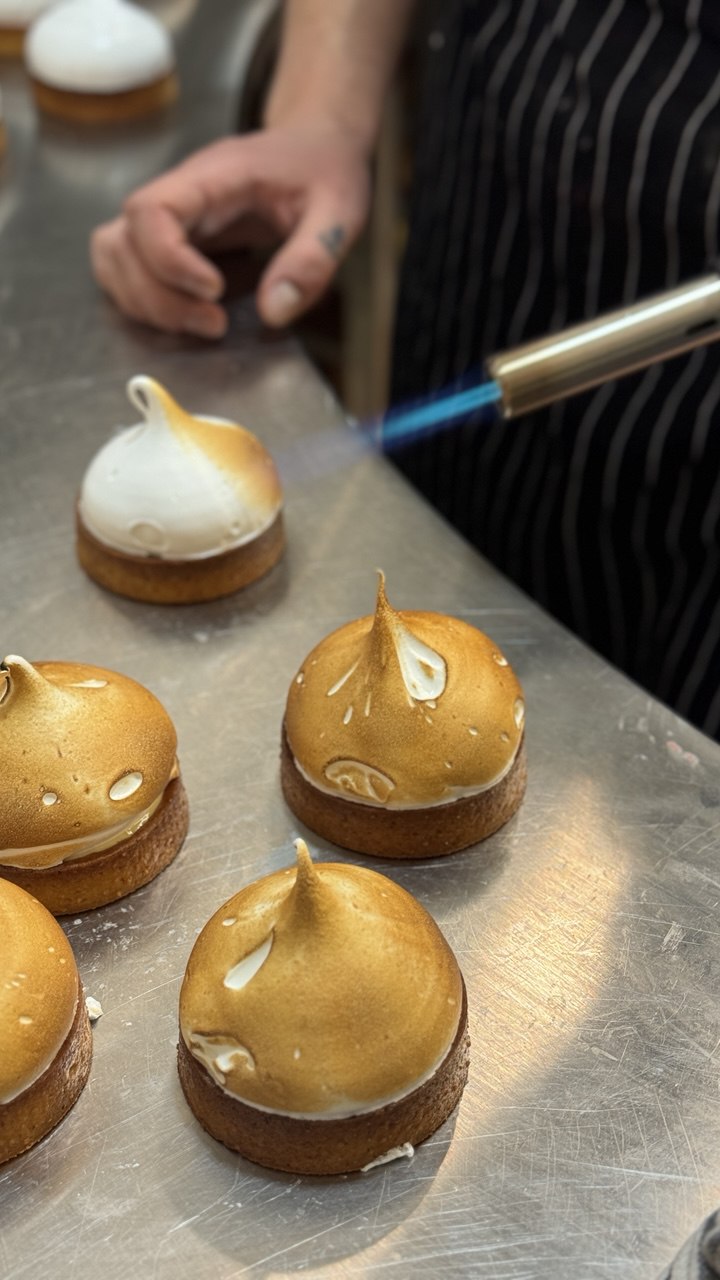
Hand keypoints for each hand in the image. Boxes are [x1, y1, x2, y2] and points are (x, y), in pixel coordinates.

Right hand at [90, 125, 371, 337]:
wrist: (316, 145)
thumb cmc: (324, 170)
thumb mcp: (339, 211)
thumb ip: (312, 260)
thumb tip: (273, 311)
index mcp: (214, 175)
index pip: (152, 209)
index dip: (169, 260)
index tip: (214, 291)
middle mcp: (179, 192)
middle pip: (124, 241)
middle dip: (159, 297)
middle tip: (215, 325)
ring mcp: (169, 214)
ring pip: (115, 256)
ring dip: (144, 302)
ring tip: (201, 324)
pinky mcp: (170, 236)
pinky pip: (127, 267)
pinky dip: (143, 299)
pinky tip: (187, 314)